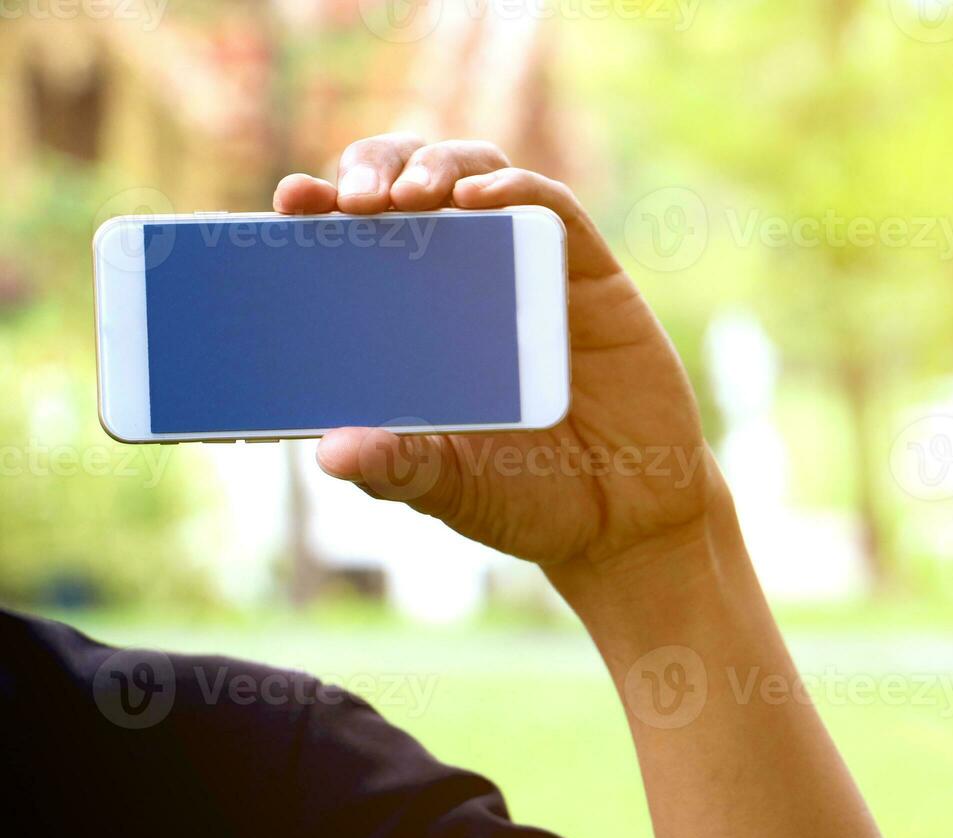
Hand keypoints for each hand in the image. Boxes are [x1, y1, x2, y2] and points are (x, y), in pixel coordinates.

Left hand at [272, 134, 718, 572]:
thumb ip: (399, 468)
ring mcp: (527, 273)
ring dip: (436, 166)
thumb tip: (331, 451)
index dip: (320, 210)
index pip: (354, 244)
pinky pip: (553, 209)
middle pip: (408, 188)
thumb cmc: (528, 499)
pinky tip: (480, 199)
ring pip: (475, 177)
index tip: (291, 202)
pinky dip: (516, 189)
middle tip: (351, 199)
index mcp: (413, 324)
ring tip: (410, 196)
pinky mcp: (588, 274)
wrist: (626, 520)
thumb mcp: (451, 487)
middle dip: (373, 169)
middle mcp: (465, 284)